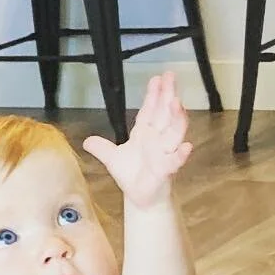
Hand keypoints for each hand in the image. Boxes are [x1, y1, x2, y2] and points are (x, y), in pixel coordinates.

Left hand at [83, 72, 191, 208]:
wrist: (140, 198)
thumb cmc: (131, 175)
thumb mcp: (112, 159)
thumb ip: (101, 147)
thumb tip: (86, 140)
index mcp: (145, 133)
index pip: (150, 109)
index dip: (153, 94)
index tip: (157, 77)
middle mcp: (158, 139)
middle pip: (164, 114)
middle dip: (168, 95)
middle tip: (171, 77)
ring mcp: (164, 153)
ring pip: (174, 133)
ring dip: (176, 118)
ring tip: (177, 102)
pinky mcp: (166, 170)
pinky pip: (175, 161)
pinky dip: (181, 154)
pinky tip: (187, 146)